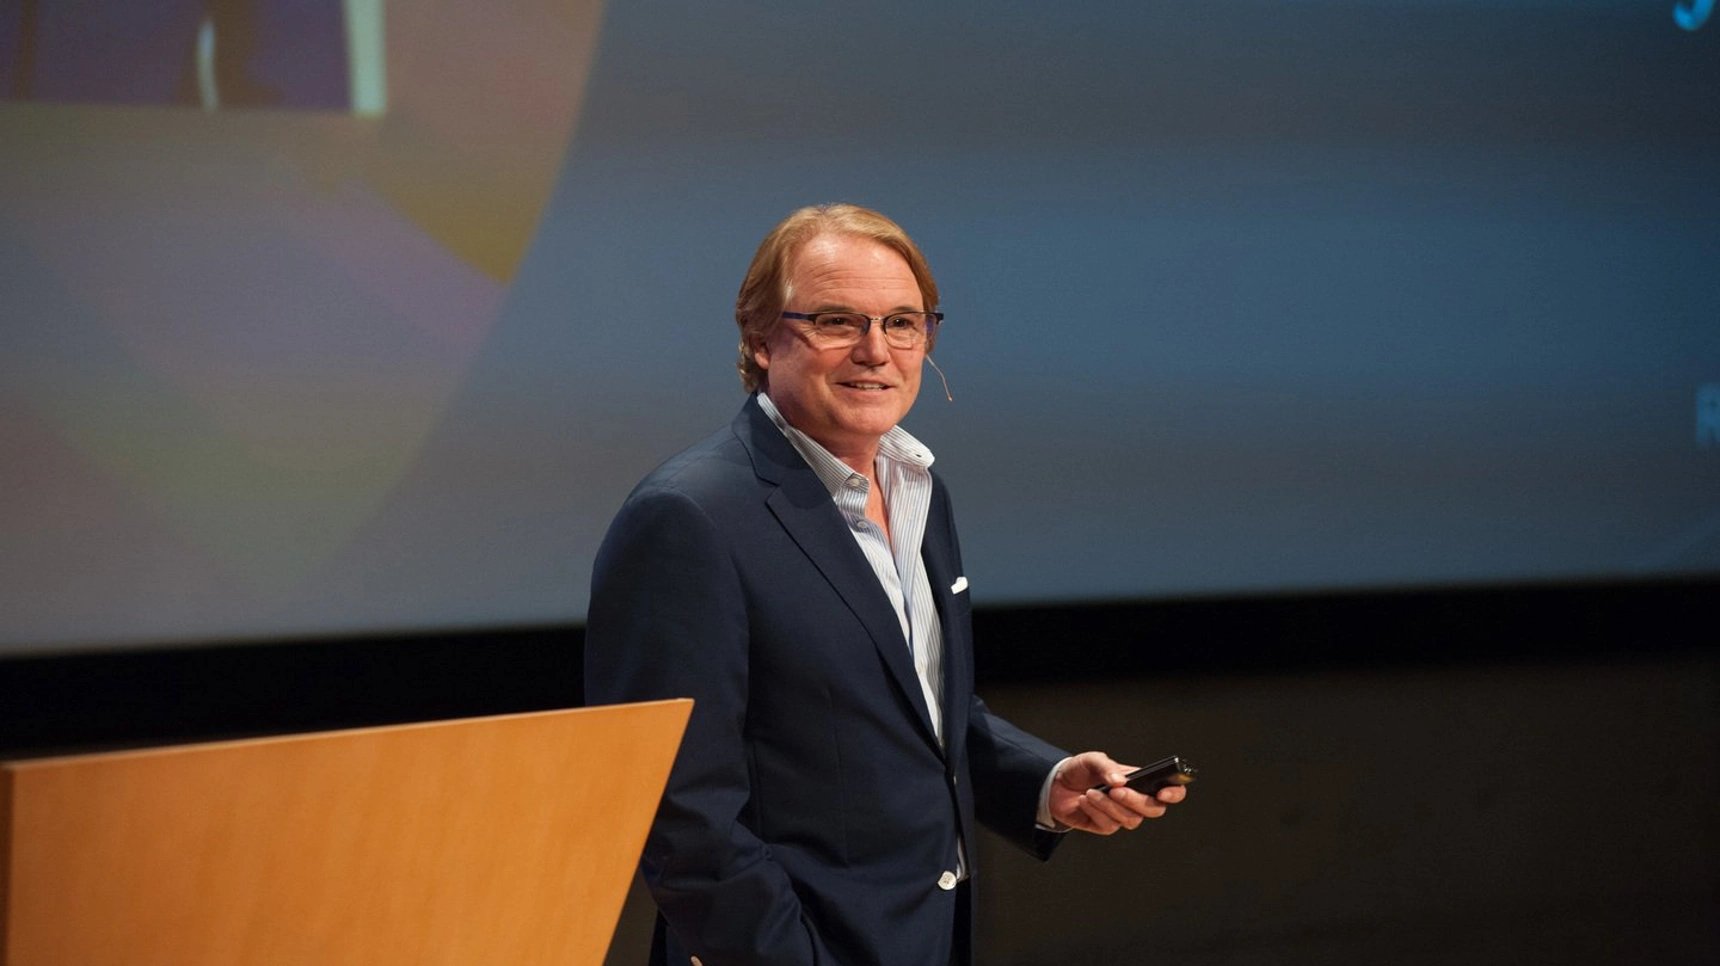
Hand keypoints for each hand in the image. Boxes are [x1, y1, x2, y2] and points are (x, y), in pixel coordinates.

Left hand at [1047, 751, 1186, 834]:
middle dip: (1136, 801)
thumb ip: (1107, 767)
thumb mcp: (1092, 760)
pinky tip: (1085, 801)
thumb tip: (1120, 781)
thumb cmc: (1080, 770)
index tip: (1163, 792)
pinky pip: (1109, 825)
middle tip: (1115, 791)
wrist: (1055, 785)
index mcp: (1140, 781)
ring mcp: (1122, 815)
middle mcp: (1135, 800)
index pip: (1170, 790)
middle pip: (1154, 809)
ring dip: (1109, 806)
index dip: (1175, 793)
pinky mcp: (1106, 826)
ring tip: (1091, 793)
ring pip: (1131, 820)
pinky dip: (1096, 811)